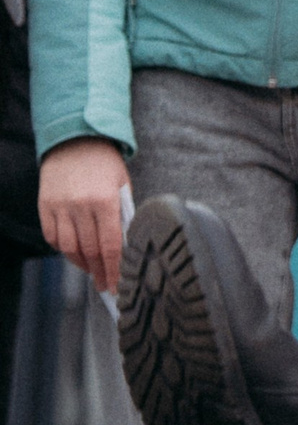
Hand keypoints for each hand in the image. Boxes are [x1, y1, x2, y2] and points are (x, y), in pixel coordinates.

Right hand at [40, 137, 131, 293]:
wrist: (74, 139)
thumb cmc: (104, 162)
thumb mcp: (122, 184)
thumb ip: (123, 213)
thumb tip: (124, 245)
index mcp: (105, 201)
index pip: (110, 245)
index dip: (113, 270)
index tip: (116, 285)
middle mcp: (81, 206)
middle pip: (90, 250)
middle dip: (99, 272)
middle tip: (105, 285)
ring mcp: (60, 207)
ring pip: (69, 248)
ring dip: (81, 263)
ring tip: (91, 270)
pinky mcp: (45, 206)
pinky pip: (52, 236)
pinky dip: (62, 249)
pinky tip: (73, 253)